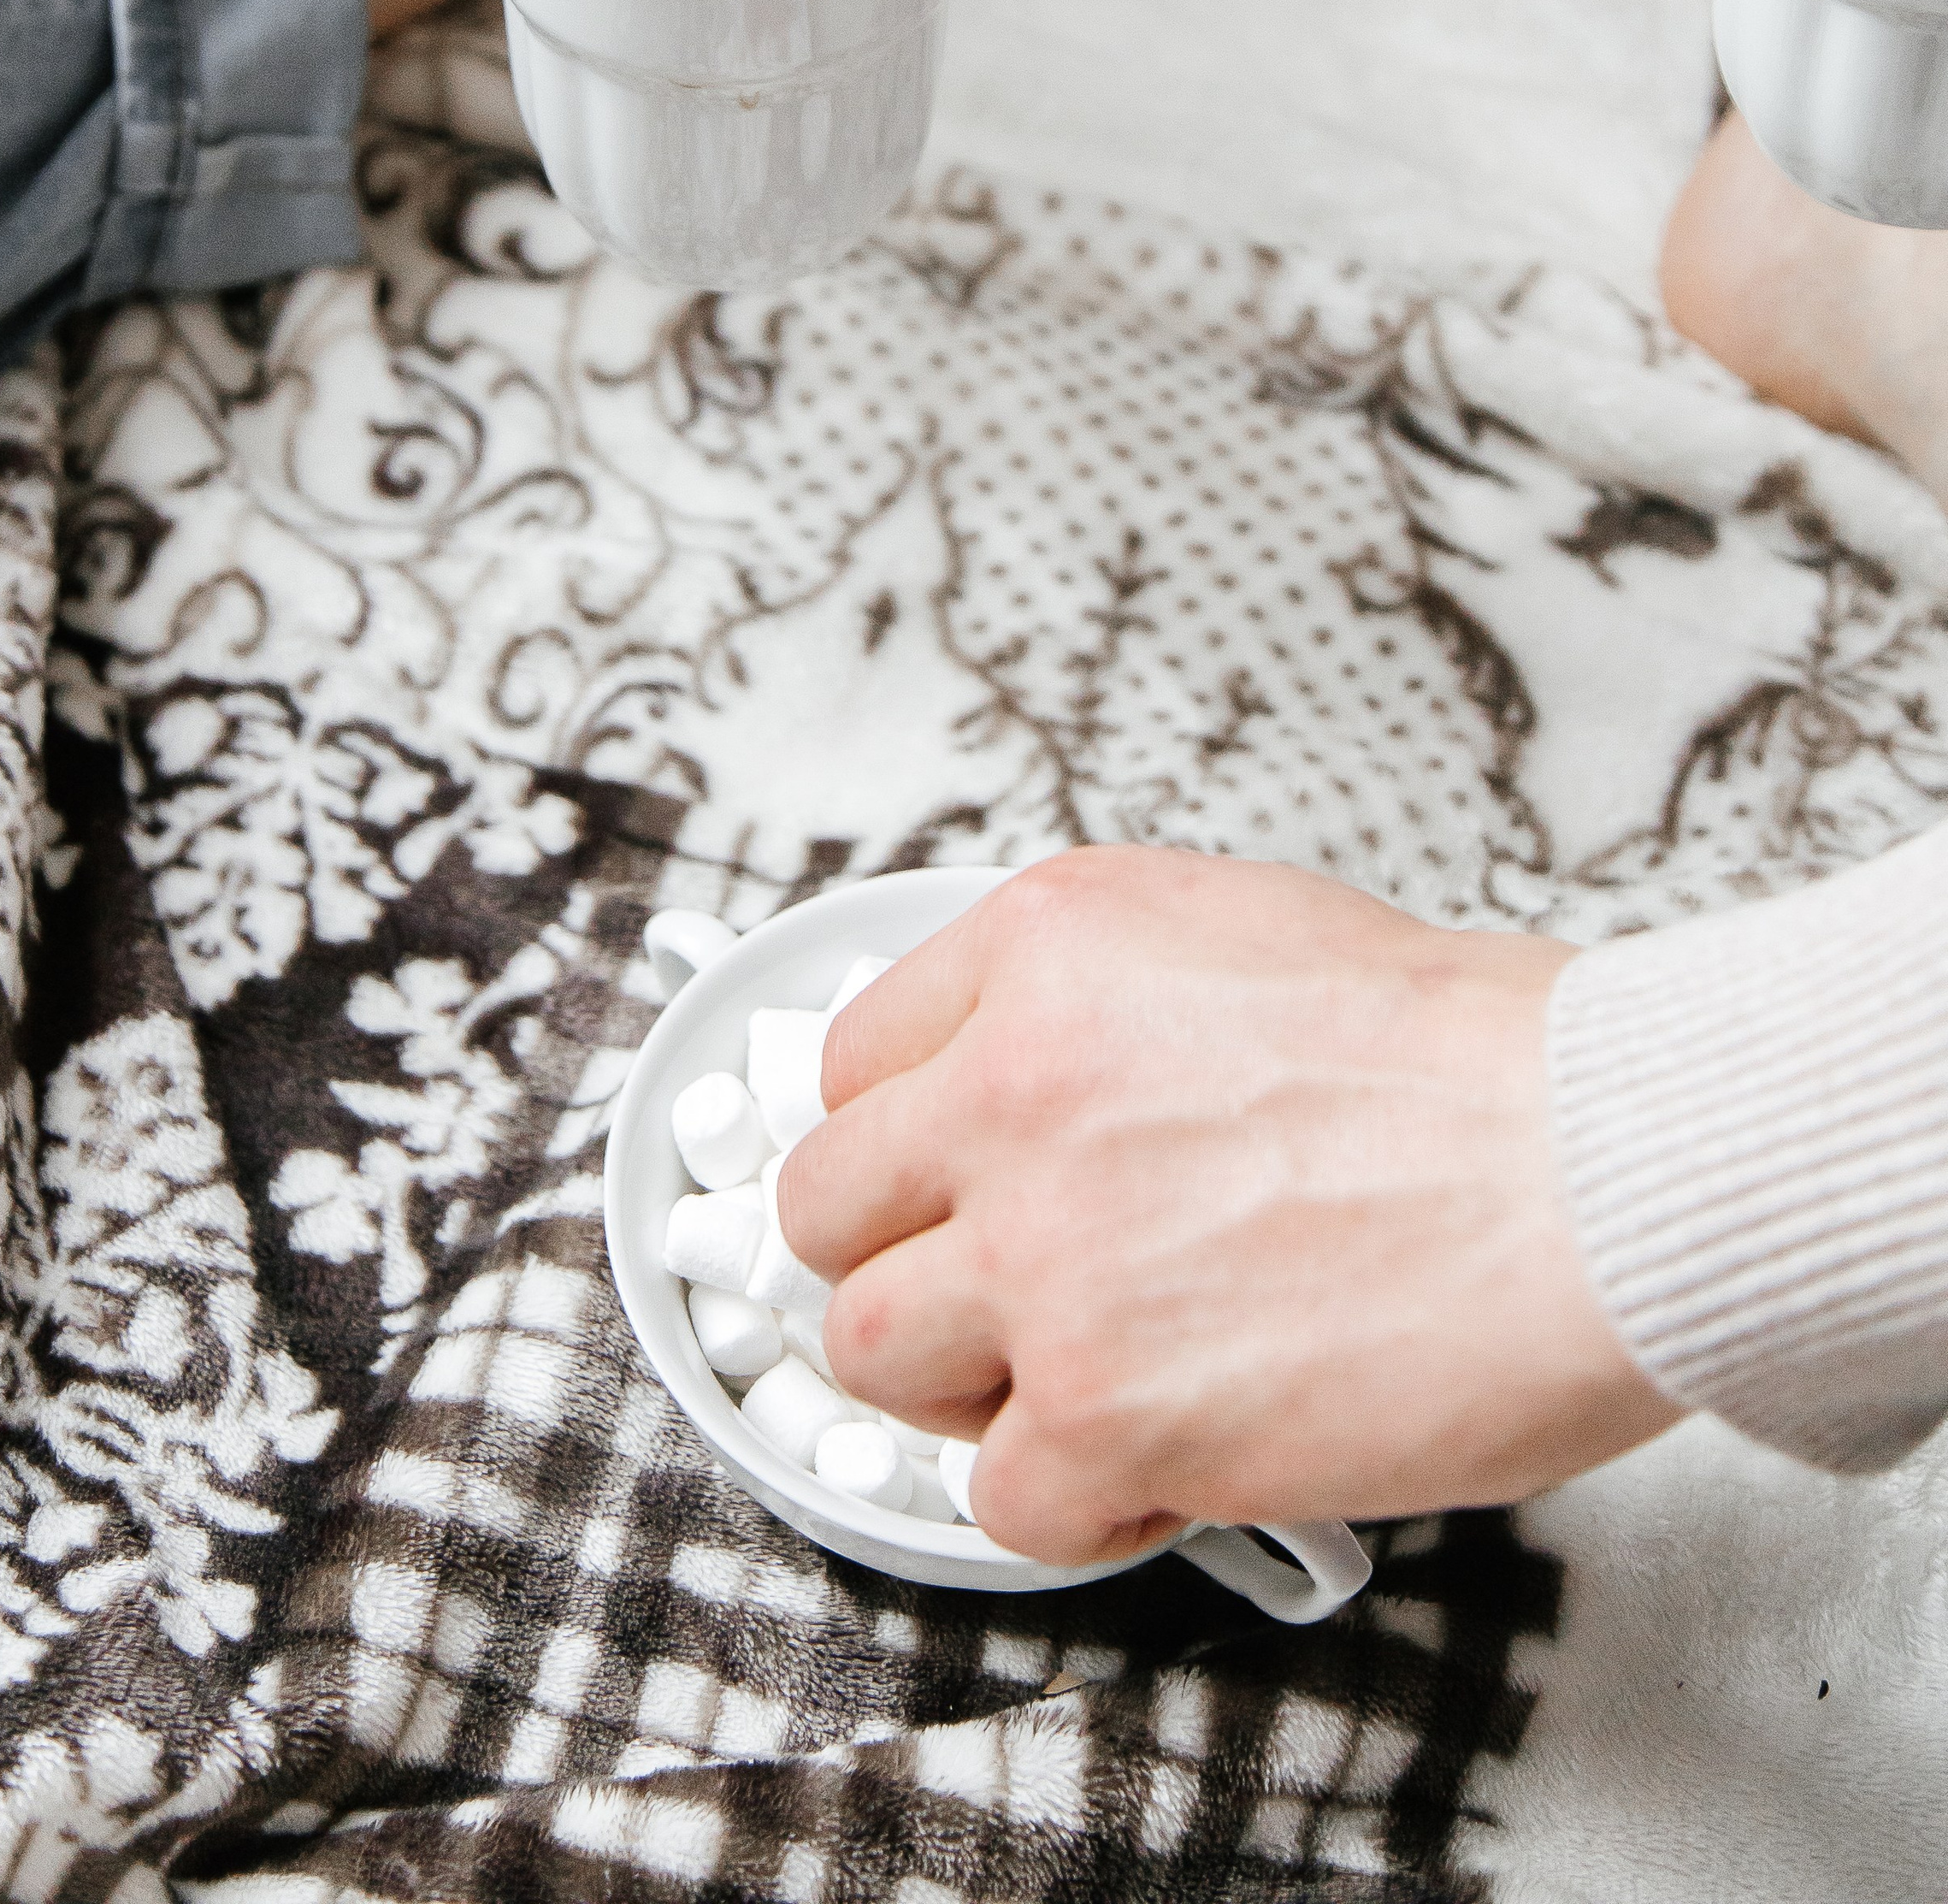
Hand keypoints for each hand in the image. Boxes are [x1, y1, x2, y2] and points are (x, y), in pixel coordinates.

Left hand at [778, 846, 1674, 1563]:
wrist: (1600, 1162)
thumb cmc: (1475, 1057)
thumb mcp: (1241, 930)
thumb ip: (1098, 1004)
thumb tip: (1020, 1087)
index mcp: (1047, 946)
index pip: (856, 1061)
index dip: (911, 1145)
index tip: (950, 1190)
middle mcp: (1013, 1086)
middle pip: (827, 1208)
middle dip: (909, 1262)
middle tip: (1000, 1296)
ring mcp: (1046, 1253)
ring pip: (871, 1351)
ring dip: (968, 1384)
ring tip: (1080, 1381)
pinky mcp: (1103, 1408)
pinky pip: (998, 1494)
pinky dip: (1075, 1497)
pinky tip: (1165, 1460)